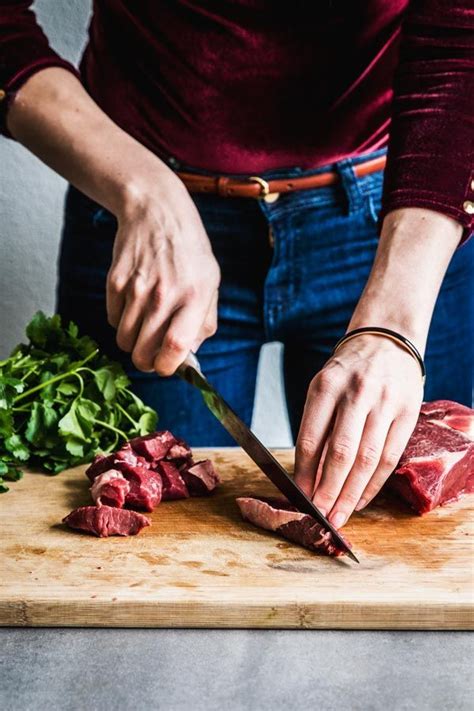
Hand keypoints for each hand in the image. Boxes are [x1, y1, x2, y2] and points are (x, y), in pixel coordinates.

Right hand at [107, 174, 219, 374]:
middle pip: (143, 352)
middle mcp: (164, 295)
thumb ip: (204, 322)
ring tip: (144, 327)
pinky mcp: (114, 282)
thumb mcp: (211, 282)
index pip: (175, 348)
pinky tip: (134, 304)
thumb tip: (189, 355)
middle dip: (147, 362)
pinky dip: (120, 321)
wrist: (156, 211)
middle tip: (152, 355)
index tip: (167, 367)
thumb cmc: (189, 251)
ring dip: (132, 343)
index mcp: (194, 297)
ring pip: (124, 340)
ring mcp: (136, 289)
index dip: (167, 367)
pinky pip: (112, 319)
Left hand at [294, 335, 422, 527]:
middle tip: (320, 516)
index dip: (305, 473)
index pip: (312, 439)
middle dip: (328, 491)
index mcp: (326, 386)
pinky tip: (361, 499)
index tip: (300, 497)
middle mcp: (356, 394)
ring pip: (367, 460)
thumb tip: (309, 477)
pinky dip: (374, 484)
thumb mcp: (323, 388)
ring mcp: (385, 404)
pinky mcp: (408, 414)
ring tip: (339, 515)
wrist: (387, 342)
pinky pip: (390, 457)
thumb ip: (317, 427)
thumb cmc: (348, 371)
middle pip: (341, 453)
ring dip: (351, 494)